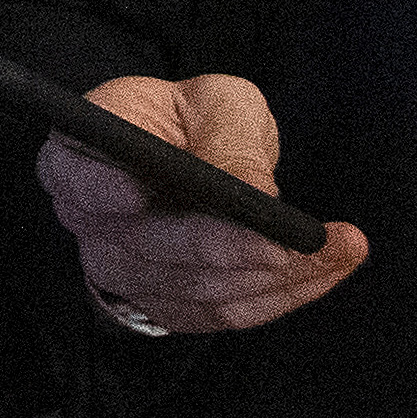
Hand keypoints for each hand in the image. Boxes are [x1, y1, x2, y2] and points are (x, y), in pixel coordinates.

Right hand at [38, 74, 368, 332]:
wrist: (189, 158)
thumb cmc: (192, 120)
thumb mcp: (216, 103)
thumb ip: (228, 139)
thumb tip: (251, 191)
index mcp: (76, 158)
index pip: (76, 180)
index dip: (101, 190)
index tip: (139, 192)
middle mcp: (87, 222)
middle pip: (149, 247)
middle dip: (226, 248)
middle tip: (291, 242)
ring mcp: (119, 271)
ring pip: (194, 289)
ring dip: (272, 277)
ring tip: (340, 248)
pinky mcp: (163, 304)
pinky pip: (222, 314)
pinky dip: (281, 297)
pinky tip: (328, 269)